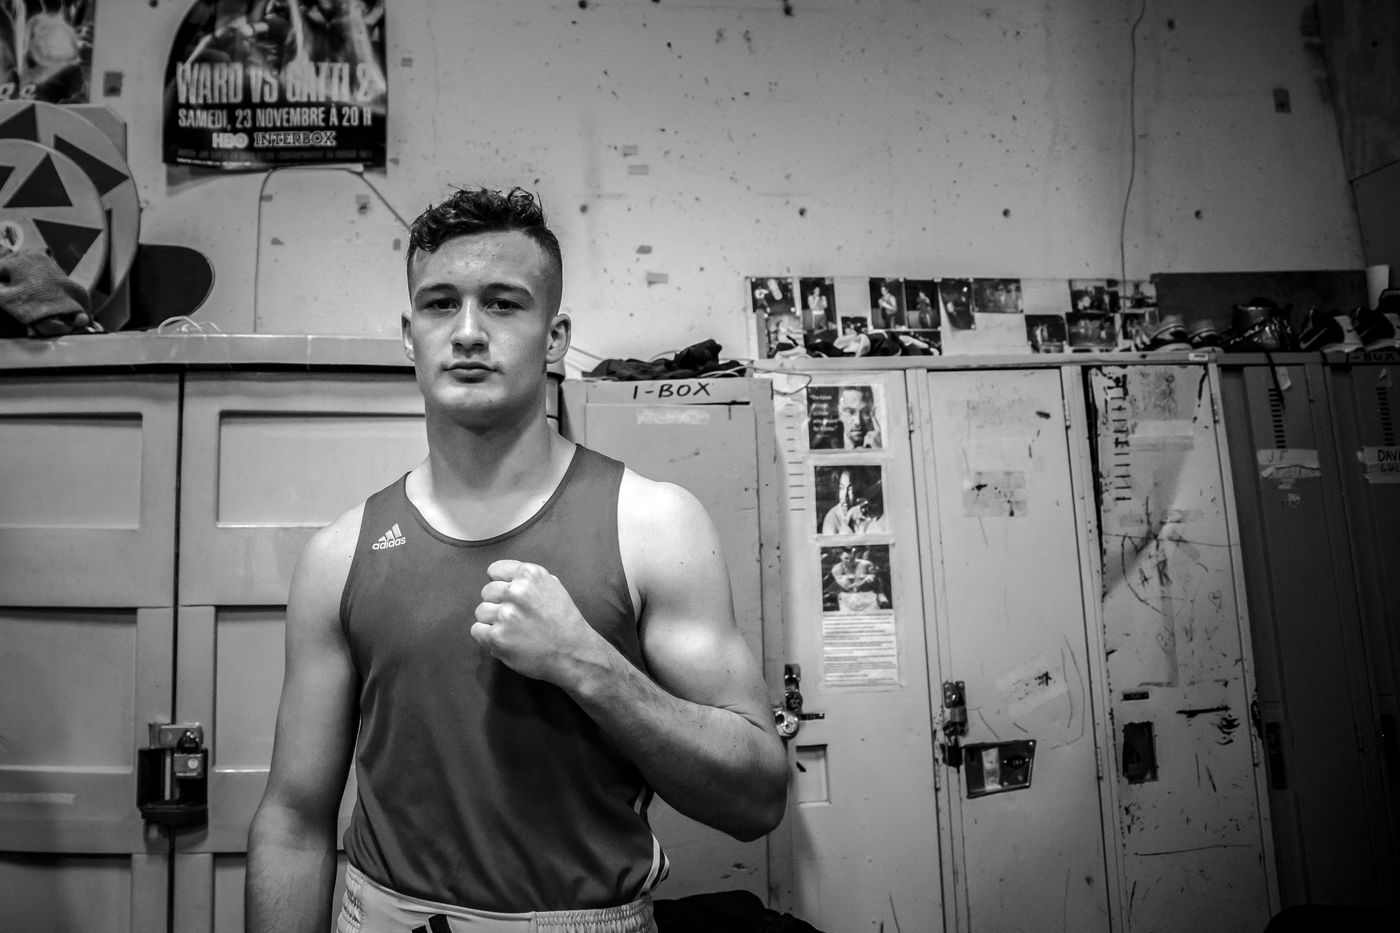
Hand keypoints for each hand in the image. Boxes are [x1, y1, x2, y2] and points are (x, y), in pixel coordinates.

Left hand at [472, 559, 601, 686]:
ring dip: (492, 622)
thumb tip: (504, 579)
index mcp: (530, 575)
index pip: (494, 570)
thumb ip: (528, 580)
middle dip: (498, 604)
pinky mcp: (496, 637)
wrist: (573, 654)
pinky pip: (477, 630)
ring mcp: (505, 614)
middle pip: (487, 592)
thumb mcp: (553, 587)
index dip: (501, 584)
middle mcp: (516, 591)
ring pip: (481, 612)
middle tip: (516, 618)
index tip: (509, 596)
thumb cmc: (565, 622)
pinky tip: (506, 640)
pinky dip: (487, 637)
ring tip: (513, 631)